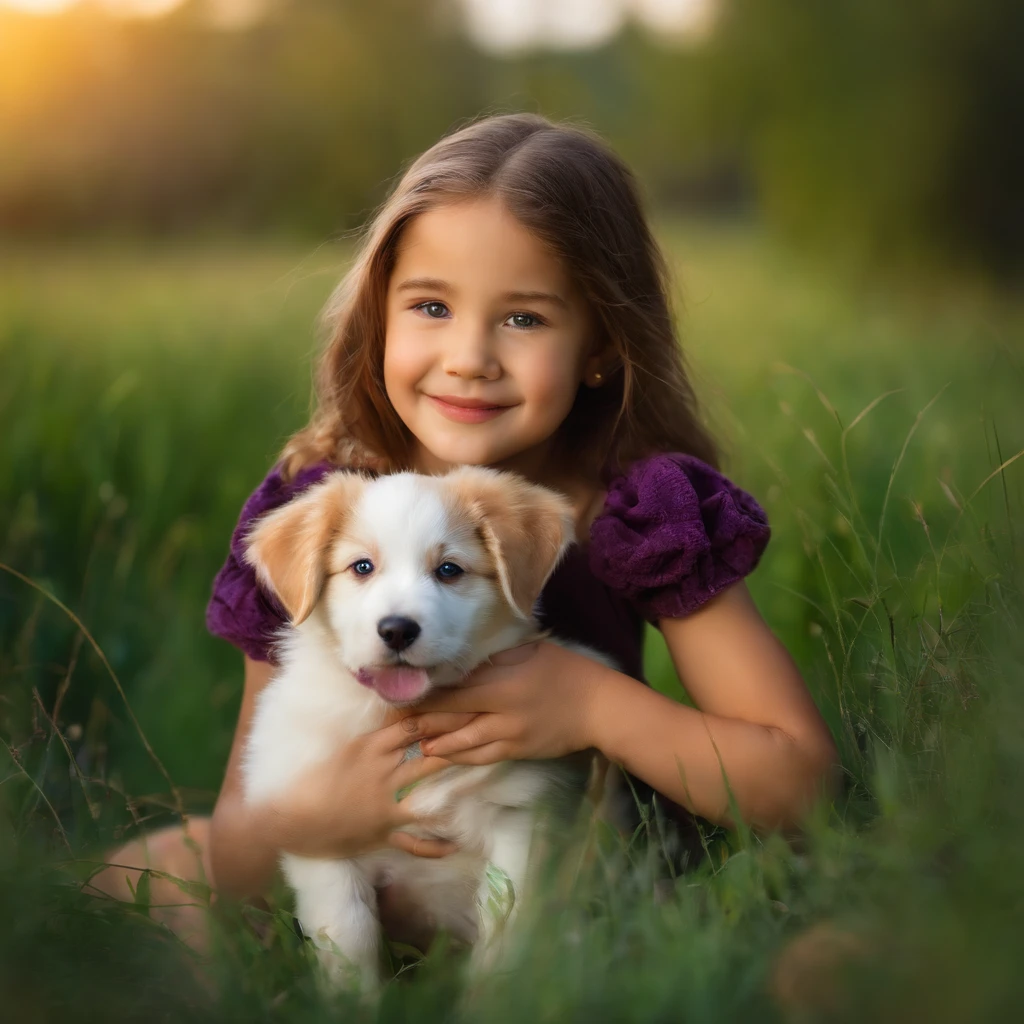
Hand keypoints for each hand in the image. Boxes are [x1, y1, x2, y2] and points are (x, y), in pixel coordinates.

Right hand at [268, 715, 475, 859]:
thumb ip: (372, 733)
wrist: (291, 817)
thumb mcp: (343, 747)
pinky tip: (455, 846)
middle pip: (430, 755)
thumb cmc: (311, 777)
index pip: (415, 725)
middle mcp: (385, 774)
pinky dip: (434, 846)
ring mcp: (387, 805)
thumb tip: (395, 710)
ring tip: (481, 782)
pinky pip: (414, 842)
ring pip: (430, 795)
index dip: (442, 714)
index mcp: (373, 748)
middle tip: (487, 732)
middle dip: (458, 744)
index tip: (466, 703)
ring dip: (455, 790)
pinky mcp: (383, 833)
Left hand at [401, 642, 606, 765]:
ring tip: (414, 745)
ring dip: (436, 745)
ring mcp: (510, 736)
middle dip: (423, 724)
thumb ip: (496, 657)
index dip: (428, 697)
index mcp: (504, 683)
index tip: (405, 696)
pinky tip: (443, 755)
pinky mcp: (518, 751)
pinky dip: (460, 756)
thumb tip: (463, 659)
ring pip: (464, 744)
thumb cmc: (566, 670)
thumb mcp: (530, 652)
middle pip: (454, 720)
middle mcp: (503, 713)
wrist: (600, 708)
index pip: (455, 693)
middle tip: (396, 726)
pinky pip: (482, 757)